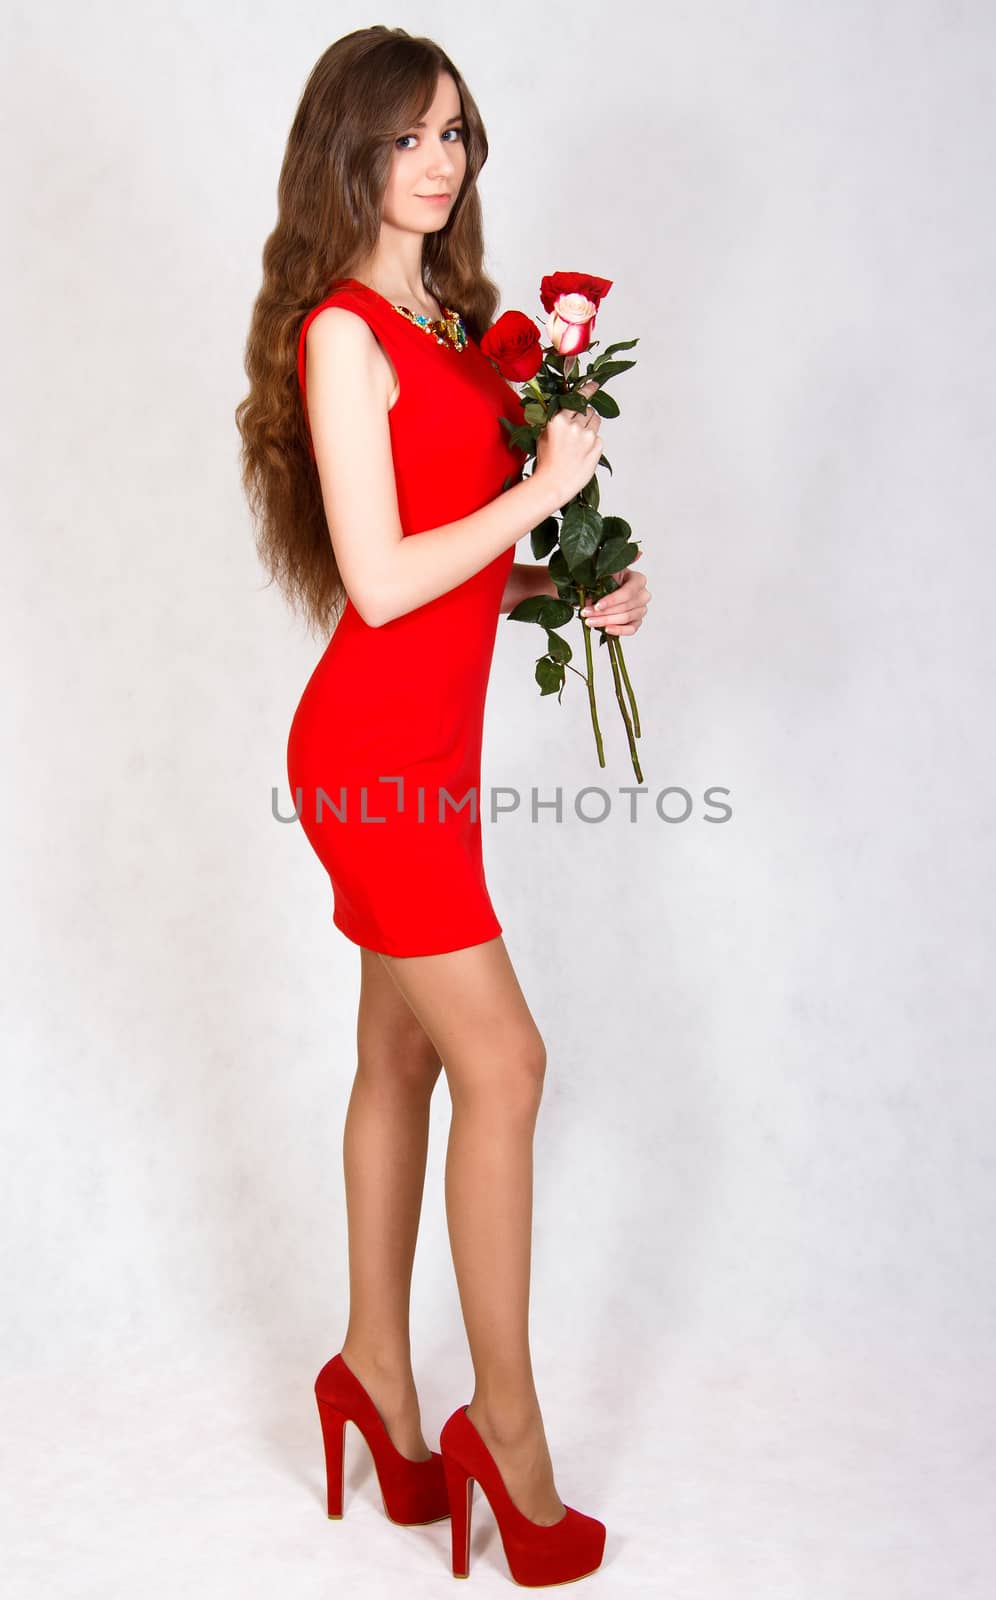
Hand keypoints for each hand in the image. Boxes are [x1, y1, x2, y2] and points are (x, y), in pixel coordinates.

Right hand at [534, 380, 603, 504]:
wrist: (553, 485)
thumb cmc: (546, 464)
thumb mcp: (543, 436)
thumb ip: (554, 422)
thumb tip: (564, 413)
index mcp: (558, 420)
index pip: (577, 399)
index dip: (588, 390)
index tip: (594, 384)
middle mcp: (574, 425)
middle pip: (587, 410)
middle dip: (584, 415)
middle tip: (578, 428)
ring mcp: (587, 436)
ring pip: (595, 421)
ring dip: (590, 427)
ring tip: (580, 442)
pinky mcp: (597, 446)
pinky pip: (598, 438)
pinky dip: (593, 443)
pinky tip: (582, 453)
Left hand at [580, 549, 650, 634]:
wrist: (598, 589)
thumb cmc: (602, 578)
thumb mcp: (606, 567)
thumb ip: (619, 561)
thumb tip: (639, 552)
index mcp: (638, 580)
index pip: (628, 592)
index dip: (612, 600)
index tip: (596, 605)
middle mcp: (643, 595)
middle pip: (626, 607)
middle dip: (604, 612)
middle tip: (586, 613)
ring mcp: (641, 609)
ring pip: (626, 618)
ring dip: (606, 621)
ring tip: (589, 621)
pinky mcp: (636, 621)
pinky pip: (631, 629)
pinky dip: (619, 631)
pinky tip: (606, 630)